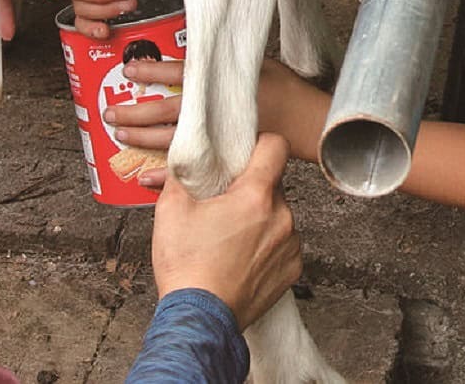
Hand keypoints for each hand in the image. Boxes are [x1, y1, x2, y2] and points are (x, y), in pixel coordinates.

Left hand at [108, 59, 330, 189]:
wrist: (308, 125)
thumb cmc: (286, 91)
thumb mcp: (258, 63)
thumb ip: (228, 58)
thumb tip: (204, 43)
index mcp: (222, 85)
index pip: (180, 74)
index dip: (153, 71)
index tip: (130, 69)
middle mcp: (215, 113)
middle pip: (166, 111)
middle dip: (136, 111)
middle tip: (112, 111)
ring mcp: (216, 140)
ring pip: (170, 140)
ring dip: (142, 139)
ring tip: (122, 135)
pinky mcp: (222, 161)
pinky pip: (187, 174)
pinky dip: (163, 176)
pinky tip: (144, 176)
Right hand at [152, 133, 301, 330]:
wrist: (198, 321)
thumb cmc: (186, 268)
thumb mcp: (171, 210)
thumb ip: (183, 174)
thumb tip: (188, 157)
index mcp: (256, 196)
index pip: (276, 146)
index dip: (259, 144)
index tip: (246, 153)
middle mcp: (282, 216)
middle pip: (273, 183)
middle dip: (251, 188)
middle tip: (225, 204)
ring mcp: (290, 244)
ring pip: (278, 214)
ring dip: (260, 218)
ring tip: (230, 237)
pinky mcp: (293, 268)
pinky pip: (283, 242)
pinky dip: (267, 244)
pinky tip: (241, 257)